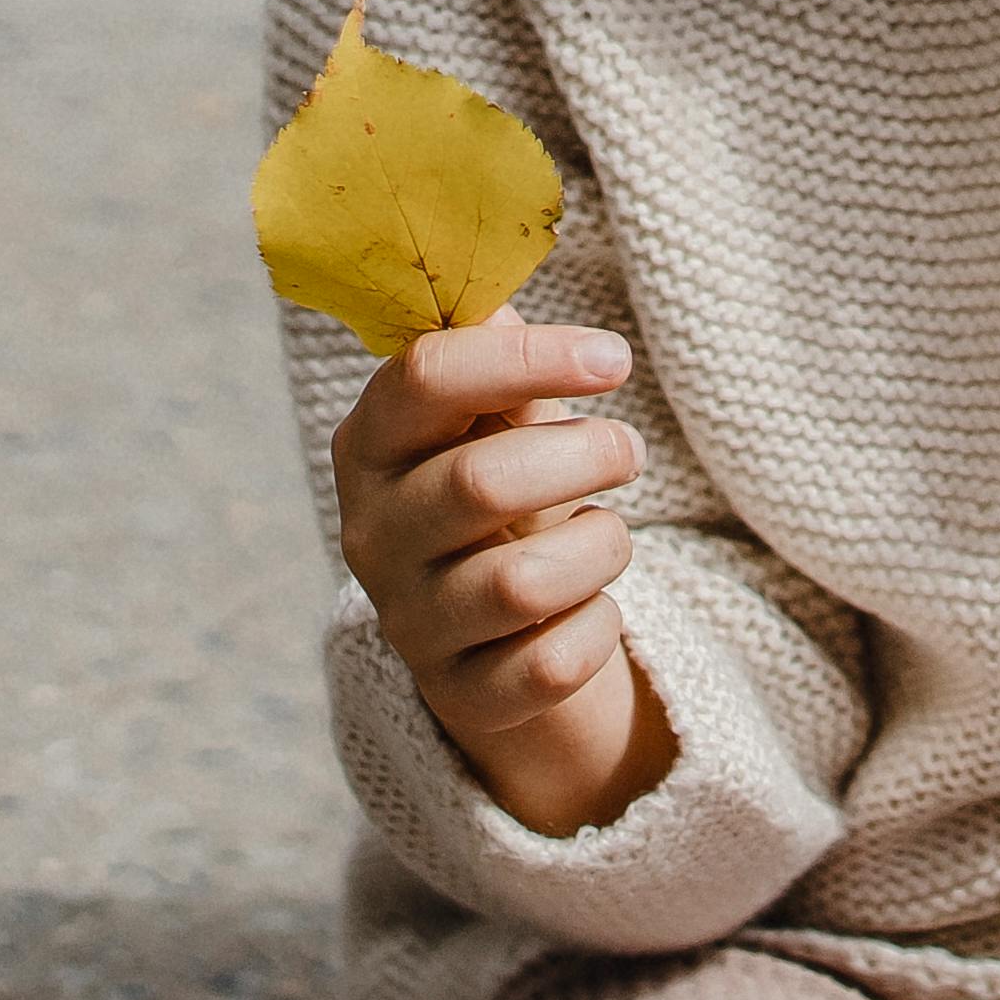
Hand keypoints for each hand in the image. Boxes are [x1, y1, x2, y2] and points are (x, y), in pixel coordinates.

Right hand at [332, 317, 670, 834]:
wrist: (495, 636)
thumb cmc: (502, 501)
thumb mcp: (496, 427)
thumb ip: (496, 368)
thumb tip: (493, 302)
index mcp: (372, 447)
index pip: (426, 377)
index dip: (528, 357)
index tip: (614, 357)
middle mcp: (374, 535)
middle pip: (480, 482)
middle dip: (583, 456)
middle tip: (627, 451)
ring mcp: (413, 624)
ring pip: (524, 583)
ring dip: (601, 546)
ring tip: (608, 533)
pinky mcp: (465, 697)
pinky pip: (554, 663)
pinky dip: (600, 627)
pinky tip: (594, 608)